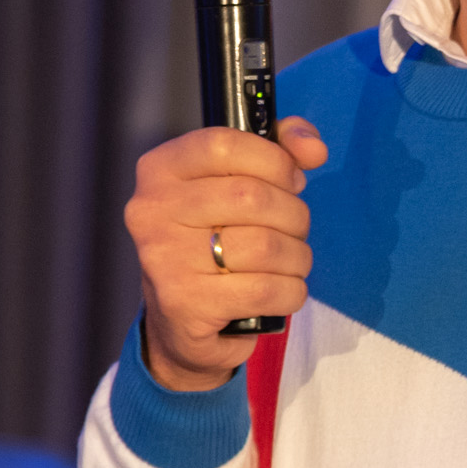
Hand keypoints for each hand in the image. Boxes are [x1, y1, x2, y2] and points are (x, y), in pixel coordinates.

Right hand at [125, 116, 328, 390]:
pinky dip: (290, 292)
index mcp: (159, 170)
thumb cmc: (216, 240)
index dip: (274, 160)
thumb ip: (280, 150)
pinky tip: (281, 292)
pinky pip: (266, 290)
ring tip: (290, 263)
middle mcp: (152, 211)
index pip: (223, 145)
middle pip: (252, 197)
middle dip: (294, 216)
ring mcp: (164, 259)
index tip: (291, 181)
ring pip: (266, 246)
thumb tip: (314, 148)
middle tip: (294, 230)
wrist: (182, 322)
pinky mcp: (185, 304)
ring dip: (298, 257)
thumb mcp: (238, 184)